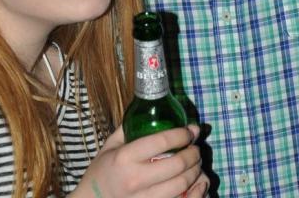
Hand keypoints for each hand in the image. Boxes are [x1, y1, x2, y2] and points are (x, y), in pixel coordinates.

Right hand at [69, 125, 208, 197]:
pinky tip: (191, 183)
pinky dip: (190, 191)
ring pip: (181, 186)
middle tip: (196, 148)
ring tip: (196, 164)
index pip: (162, 141)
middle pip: (177, 165)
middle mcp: (135, 179)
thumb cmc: (101, 171)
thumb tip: (150, 109)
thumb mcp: (111, 145)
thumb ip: (128, 127)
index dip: (182, 134)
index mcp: (125, 157)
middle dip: (193, 154)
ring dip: (195, 172)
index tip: (190, 130)